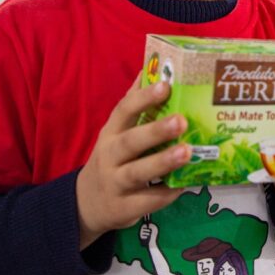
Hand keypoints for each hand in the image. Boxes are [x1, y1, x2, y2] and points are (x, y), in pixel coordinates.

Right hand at [76, 80, 191, 249]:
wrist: (86, 204)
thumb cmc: (112, 158)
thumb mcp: (116, 131)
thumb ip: (134, 103)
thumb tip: (151, 66)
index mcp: (111, 132)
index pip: (124, 110)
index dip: (143, 97)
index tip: (166, 85)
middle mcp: (110, 156)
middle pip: (131, 142)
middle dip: (156, 131)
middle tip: (182, 121)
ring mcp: (115, 183)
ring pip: (138, 172)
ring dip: (163, 162)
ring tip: (187, 152)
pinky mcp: (124, 208)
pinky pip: (147, 201)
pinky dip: (166, 194)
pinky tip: (185, 185)